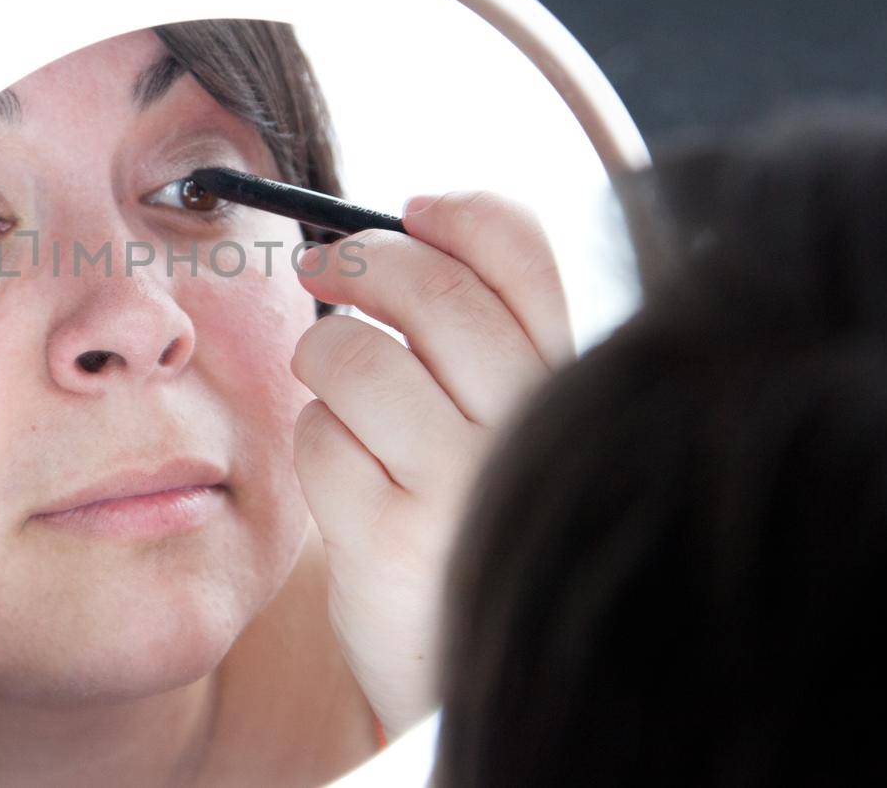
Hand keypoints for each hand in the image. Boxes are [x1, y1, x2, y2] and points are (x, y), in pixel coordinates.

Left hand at [289, 191, 572, 737]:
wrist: (475, 676)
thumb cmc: (480, 526)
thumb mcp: (515, 429)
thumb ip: (486, 343)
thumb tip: (401, 232)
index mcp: (570, 387)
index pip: (523, 254)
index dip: (459, 213)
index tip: (412, 210)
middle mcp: (528, 428)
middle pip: (426, 287)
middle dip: (358, 260)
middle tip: (322, 265)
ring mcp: (460, 484)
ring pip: (352, 356)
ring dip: (324, 359)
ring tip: (336, 391)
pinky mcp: (388, 538)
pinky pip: (317, 436)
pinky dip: (316, 442)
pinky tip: (346, 478)